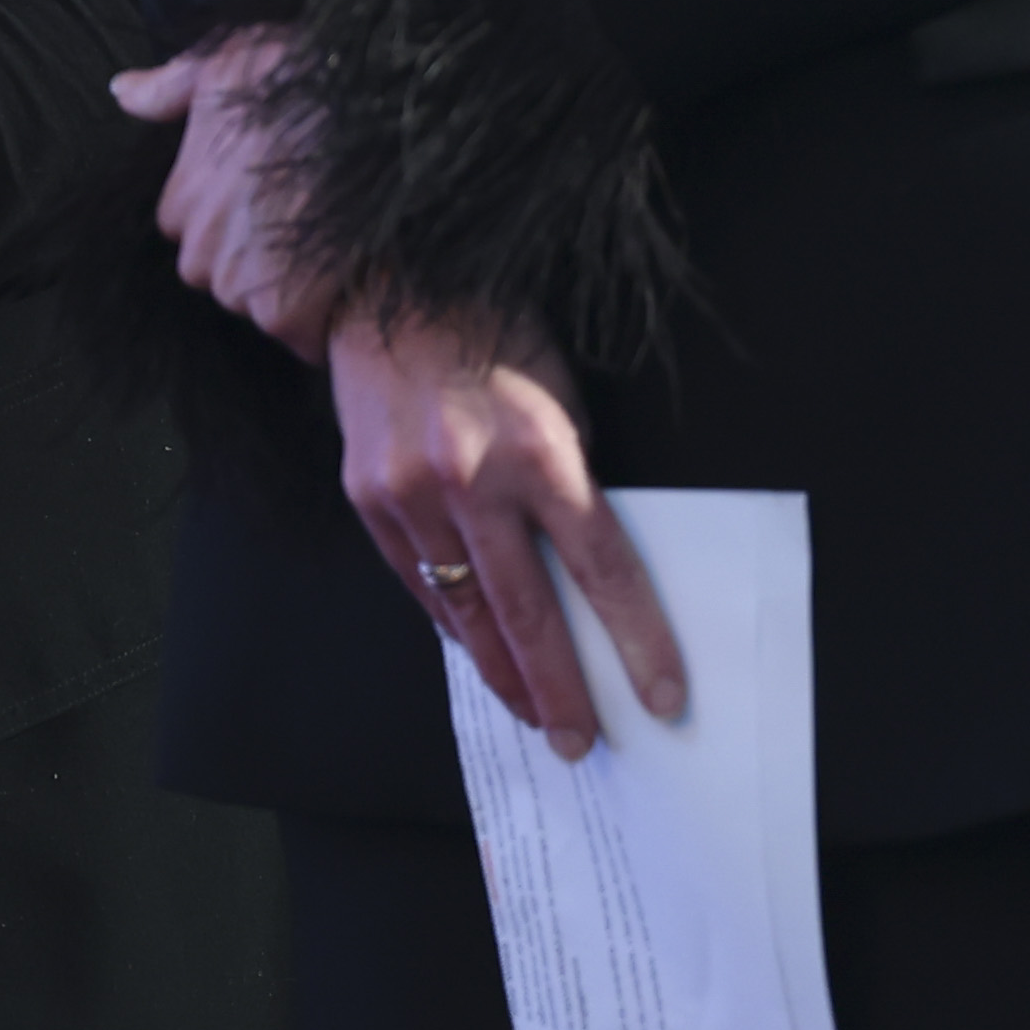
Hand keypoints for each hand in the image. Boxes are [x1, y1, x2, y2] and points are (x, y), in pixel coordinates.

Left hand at [114, 26, 338, 347]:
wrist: (371, 115)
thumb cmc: (300, 81)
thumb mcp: (224, 63)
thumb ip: (169, 89)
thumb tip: (121, 91)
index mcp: (182, 199)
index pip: (192, 231)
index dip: (237, 220)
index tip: (275, 202)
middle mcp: (199, 247)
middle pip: (223, 276)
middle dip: (259, 263)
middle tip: (308, 228)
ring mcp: (238, 284)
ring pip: (258, 307)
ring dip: (292, 293)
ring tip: (334, 251)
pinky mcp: (284, 314)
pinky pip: (299, 337)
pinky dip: (321, 325)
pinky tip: (349, 287)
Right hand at [329, 308, 684, 756]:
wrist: (388, 288)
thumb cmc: (494, 337)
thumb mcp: (561, 401)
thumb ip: (571, 485)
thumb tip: (587, 577)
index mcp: (541, 452)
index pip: (603, 571)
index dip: (637, 642)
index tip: (663, 697)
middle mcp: (472, 478)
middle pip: (529, 612)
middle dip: (560, 688)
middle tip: (582, 741)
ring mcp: (411, 491)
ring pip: (464, 609)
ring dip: (501, 671)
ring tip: (531, 714)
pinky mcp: (367, 494)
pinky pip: (415, 579)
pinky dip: (449, 622)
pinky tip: (474, 650)